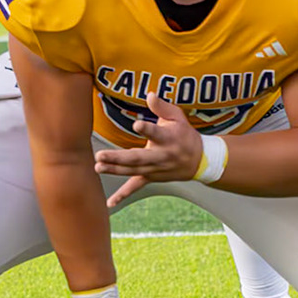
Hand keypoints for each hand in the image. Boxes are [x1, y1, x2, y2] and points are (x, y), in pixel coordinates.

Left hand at [93, 92, 202, 207]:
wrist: (200, 160)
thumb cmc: (185, 134)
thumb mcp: (178, 117)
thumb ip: (162, 106)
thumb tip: (149, 94)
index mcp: (168, 138)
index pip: (157, 133)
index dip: (147, 129)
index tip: (137, 124)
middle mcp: (161, 156)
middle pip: (138, 158)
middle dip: (118, 158)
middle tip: (100, 155)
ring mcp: (155, 169)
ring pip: (133, 171)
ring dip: (114, 170)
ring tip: (97, 166)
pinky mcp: (151, 177)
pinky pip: (136, 187)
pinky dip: (123, 195)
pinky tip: (110, 203)